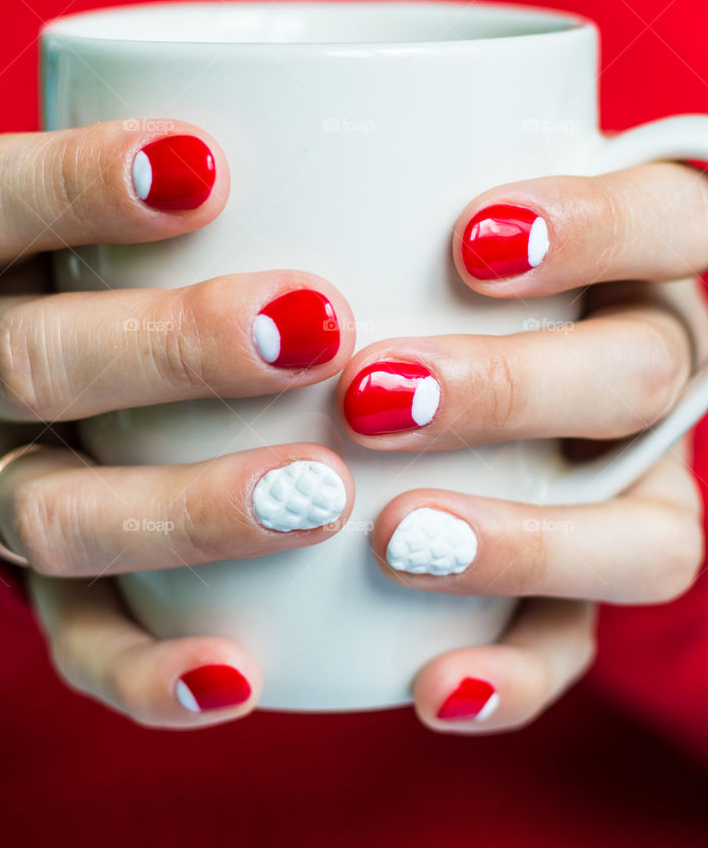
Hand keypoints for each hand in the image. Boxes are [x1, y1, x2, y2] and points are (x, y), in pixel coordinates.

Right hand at [0, 120, 354, 727]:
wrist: (58, 368)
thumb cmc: (139, 251)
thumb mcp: (147, 185)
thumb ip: (238, 159)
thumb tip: (437, 103)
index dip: (80, 181)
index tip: (208, 162)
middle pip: (32, 358)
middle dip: (169, 345)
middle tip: (317, 326)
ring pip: (52, 515)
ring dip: (182, 509)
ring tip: (318, 491)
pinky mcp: (41, 585)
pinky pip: (73, 643)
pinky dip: (149, 670)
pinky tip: (242, 676)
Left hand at [339, 162, 707, 731]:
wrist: (381, 379)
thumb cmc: (365, 265)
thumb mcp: (362, 209)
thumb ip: (345, 190)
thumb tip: (189, 159)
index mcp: (623, 254)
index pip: (669, 217)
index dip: (599, 228)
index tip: (472, 240)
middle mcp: (641, 363)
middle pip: (647, 371)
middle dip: (516, 387)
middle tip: (373, 397)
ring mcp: (625, 484)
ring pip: (649, 534)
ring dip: (528, 542)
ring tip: (401, 541)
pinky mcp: (574, 586)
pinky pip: (577, 647)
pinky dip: (515, 675)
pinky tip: (434, 688)